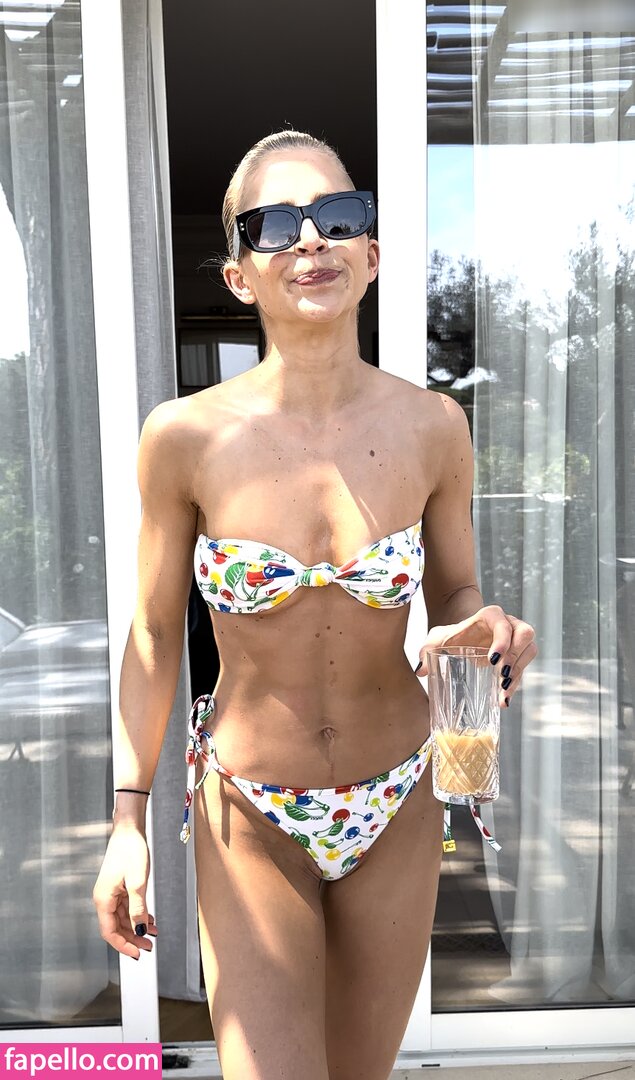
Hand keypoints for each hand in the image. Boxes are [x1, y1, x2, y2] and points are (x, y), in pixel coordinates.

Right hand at [92, 824, 157, 959]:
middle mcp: (104, 898)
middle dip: (132, 938)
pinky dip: (137, 915)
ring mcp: (111, 892)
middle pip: (116, 927)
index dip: (123, 945)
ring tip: (153, 934)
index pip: (109, 932)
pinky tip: (149, 919)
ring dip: (137, 927)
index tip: (137, 954)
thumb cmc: (130, 850)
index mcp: (103, 899)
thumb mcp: (137, 883)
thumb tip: (140, 930)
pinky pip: (126, 907)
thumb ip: (138, 909)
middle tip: (149, 947)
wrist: (129, 830)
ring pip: (122, 918)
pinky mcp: (118, 886)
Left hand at [415, 604, 537, 706]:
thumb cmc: (452, 636)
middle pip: (525, 635)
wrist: (463, 640)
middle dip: (516, 656)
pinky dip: (516, 684)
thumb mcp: (437, 640)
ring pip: (529, 651)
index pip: (503, 624)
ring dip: (519, 672)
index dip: (502, 640)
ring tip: (503, 691)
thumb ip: (426, 650)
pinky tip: (503, 700)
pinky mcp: (519, 655)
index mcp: (490, 616)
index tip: (492, 660)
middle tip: (502, 676)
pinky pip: (525, 667)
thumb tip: (421, 670)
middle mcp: (509, 623)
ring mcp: (517, 638)